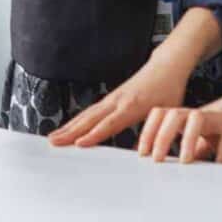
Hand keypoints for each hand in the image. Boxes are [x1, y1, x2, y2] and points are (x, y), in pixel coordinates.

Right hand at [49, 48, 193, 146]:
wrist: (167, 66)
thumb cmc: (169, 89)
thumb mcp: (167, 113)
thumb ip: (156, 133)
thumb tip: (146, 155)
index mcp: (133, 106)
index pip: (110, 124)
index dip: (94, 135)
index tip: (79, 144)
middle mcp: (118, 101)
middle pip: (91, 119)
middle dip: (71, 132)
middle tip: (53, 142)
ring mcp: (112, 98)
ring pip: (87, 114)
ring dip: (69, 126)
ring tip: (53, 138)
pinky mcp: (111, 98)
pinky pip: (91, 111)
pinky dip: (77, 120)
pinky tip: (68, 128)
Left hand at [136, 69, 221, 163]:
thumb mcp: (211, 133)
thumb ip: (197, 145)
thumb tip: (184, 160)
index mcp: (192, 116)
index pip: (162, 115)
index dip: (149, 131)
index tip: (142, 152)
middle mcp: (204, 112)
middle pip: (173, 114)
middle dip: (160, 136)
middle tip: (156, 158)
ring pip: (197, 118)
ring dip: (187, 139)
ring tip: (184, 160)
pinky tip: (220, 164)